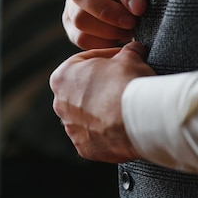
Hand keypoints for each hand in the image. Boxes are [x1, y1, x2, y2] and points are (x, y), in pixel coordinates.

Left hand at [49, 41, 154, 162]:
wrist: (138, 118)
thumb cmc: (128, 82)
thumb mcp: (130, 57)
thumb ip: (127, 51)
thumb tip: (134, 49)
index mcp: (62, 77)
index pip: (85, 61)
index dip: (107, 57)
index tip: (121, 58)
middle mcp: (60, 104)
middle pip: (83, 89)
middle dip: (102, 84)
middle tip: (124, 81)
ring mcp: (72, 129)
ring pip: (88, 114)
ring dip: (103, 109)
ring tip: (126, 105)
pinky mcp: (85, 147)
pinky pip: (96, 136)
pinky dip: (108, 129)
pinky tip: (124, 123)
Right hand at [63, 0, 146, 49]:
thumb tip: (137, 9)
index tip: (140, 8)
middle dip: (110, 13)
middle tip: (133, 23)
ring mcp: (70, 2)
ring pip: (80, 19)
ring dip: (108, 31)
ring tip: (128, 31)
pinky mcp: (69, 25)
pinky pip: (81, 38)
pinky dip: (102, 43)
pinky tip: (118, 39)